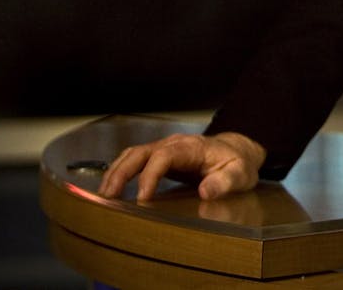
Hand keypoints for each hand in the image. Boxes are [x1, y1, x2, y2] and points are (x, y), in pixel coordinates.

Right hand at [98, 131, 265, 201]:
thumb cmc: (237, 163)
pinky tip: (110, 189)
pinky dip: (119, 172)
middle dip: (121, 172)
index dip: (150, 175)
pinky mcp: (159, 158)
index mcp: (192, 147)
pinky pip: (134, 161)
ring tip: (103, 196)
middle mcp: (174, 144)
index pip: (164, 156)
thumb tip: (206, 191)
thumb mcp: (240, 174)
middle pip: (141, 152)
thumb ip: (225, 182)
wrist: (237, 152)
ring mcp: (164, 149)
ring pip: (132, 155)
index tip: (143, 197)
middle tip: (108, 196)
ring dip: (115, 172)